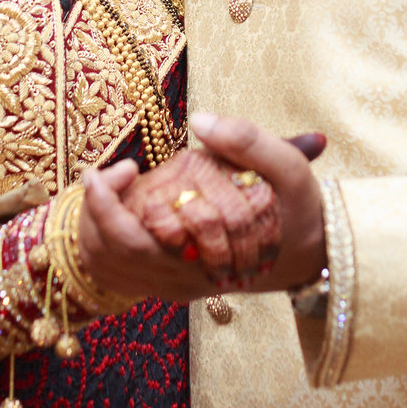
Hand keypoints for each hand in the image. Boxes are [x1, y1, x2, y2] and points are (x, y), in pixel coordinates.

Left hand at [77, 121, 329, 302]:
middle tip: (98, 173)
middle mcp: (184, 278)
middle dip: (94, 212)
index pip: (131, 242)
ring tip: (109, 185)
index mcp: (203, 254)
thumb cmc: (298, 208)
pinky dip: (107, 242)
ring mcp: (177, 286)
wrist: (312, 253)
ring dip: (96, 227)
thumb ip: (247, 140)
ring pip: (111, 269)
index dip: (107, 203)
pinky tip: (122, 207)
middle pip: (112, 258)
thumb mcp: (288, 167)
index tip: (116, 163)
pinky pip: (123, 274)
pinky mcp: (174, 285)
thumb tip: (200, 121)